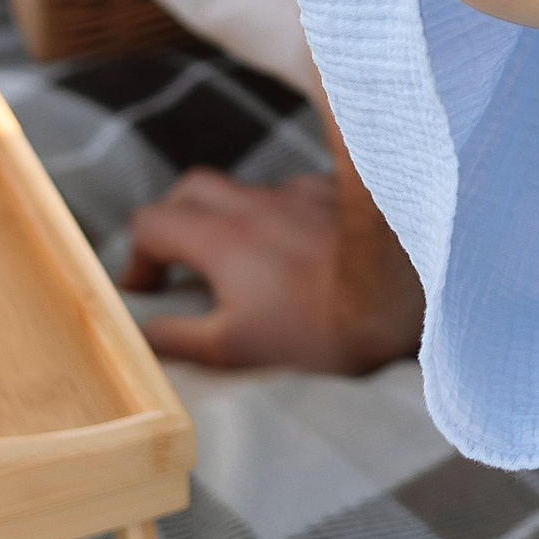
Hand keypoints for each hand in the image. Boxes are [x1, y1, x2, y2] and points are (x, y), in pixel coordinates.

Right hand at [121, 171, 424, 374]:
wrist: (400, 297)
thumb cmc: (317, 329)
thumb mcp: (235, 348)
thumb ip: (177, 338)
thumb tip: (139, 331)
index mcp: (221, 237)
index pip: (151, 222)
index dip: (138, 256)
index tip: (149, 289)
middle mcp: (256, 203)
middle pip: (193, 189)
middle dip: (176, 220)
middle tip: (183, 263)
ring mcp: (300, 193)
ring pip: (248, 190)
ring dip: (232, 219)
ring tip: (246, 264)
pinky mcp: (338, 196)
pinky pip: (296, 193)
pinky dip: (284, 214)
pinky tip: (301, 245)